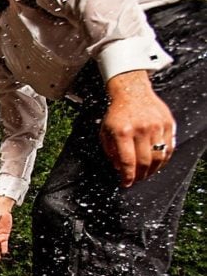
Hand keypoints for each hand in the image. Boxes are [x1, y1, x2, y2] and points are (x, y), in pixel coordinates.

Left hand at [100, 70, 174, 187]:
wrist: (132, 92)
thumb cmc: (117, 114)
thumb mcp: (105, 131)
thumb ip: (110, 151)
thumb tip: (119, 169)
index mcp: (122, 132)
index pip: (127, 161)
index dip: (127, 176)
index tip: (125, 183)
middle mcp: (141, 129)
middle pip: (144, 161)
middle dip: (140, 175)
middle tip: (136, 180)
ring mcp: (156, 126)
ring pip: (159, 157)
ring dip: (152, 170)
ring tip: (146, 174)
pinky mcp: (168, 124)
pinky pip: (169, 148)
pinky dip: (164, 160)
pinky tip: (157, 164)